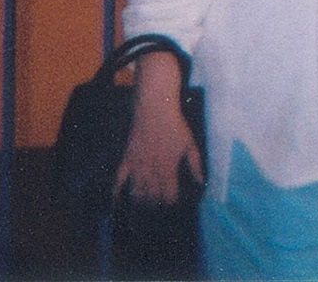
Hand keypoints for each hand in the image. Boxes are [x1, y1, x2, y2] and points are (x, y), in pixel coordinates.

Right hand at [112, 54, 204, 203]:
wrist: (155, 108)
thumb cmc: (175, 125)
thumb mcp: (190, 144)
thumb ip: (195, 165)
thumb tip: (202, 182)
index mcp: (169, 169)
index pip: (169, 196)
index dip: (171, 203)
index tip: (173, 206)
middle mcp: (152, 171)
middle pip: (152, 197)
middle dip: (156, 206)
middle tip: (158, 210)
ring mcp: (137, 166)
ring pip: (137, 192)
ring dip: (140, 202)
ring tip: (144, 209)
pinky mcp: (126, 159)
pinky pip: (118, 179)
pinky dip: (115, 193)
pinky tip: (115, 203)